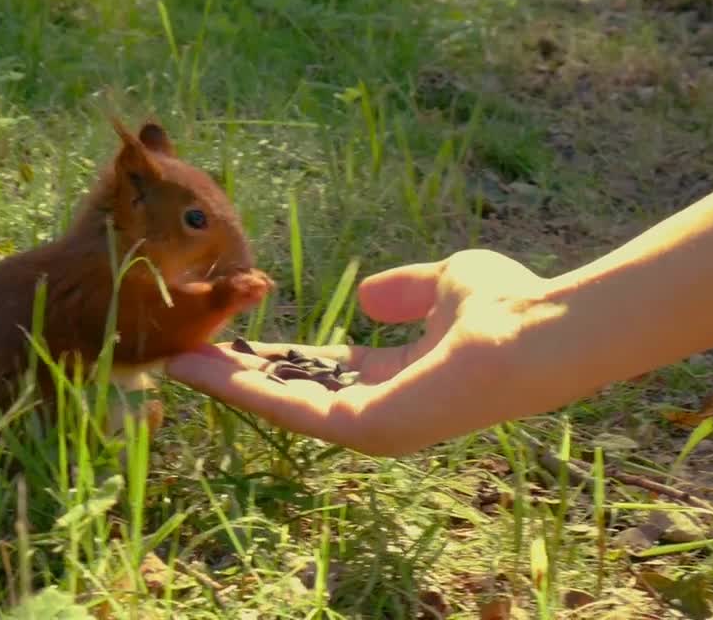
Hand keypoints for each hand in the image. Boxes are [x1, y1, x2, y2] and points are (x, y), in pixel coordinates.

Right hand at [165, 249, 581, 456]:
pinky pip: (292, 408)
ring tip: (178, 362)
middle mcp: (381, 409)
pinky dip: (246, 389)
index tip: (235, 340)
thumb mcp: (443, 285)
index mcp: (399, 378)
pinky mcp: (363, 428)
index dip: (278, 357)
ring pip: (284, 404)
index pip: (324, 371)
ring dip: (229, 384)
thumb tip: (368, 297)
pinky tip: (207, 370)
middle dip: (241, 375)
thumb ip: (405, 291)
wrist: (534, 331)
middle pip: (295, 393)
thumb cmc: (503, 306)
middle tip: (186, 356)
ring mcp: (371, 425)